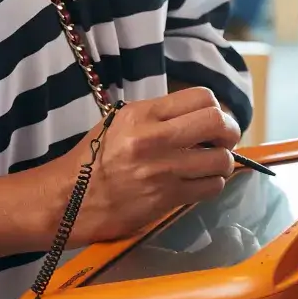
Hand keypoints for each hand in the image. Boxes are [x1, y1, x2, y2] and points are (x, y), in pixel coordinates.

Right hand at [40, 87, 240, 245]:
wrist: (68, 200)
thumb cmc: (94, 159)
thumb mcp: (120, 122)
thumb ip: (158, 116)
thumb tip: (199, 116)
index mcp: (143, 114)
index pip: (201, 98)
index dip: (217, 108)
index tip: (215, 120)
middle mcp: (154, 138)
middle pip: (217, 123)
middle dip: (229, 131)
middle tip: (224, 140)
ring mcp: (162, 170)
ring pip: (220, 159)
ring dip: (222, 162)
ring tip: (211, 164)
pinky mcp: (166, 198)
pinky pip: (210, 187)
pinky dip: (212, 183)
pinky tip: (200, 182)